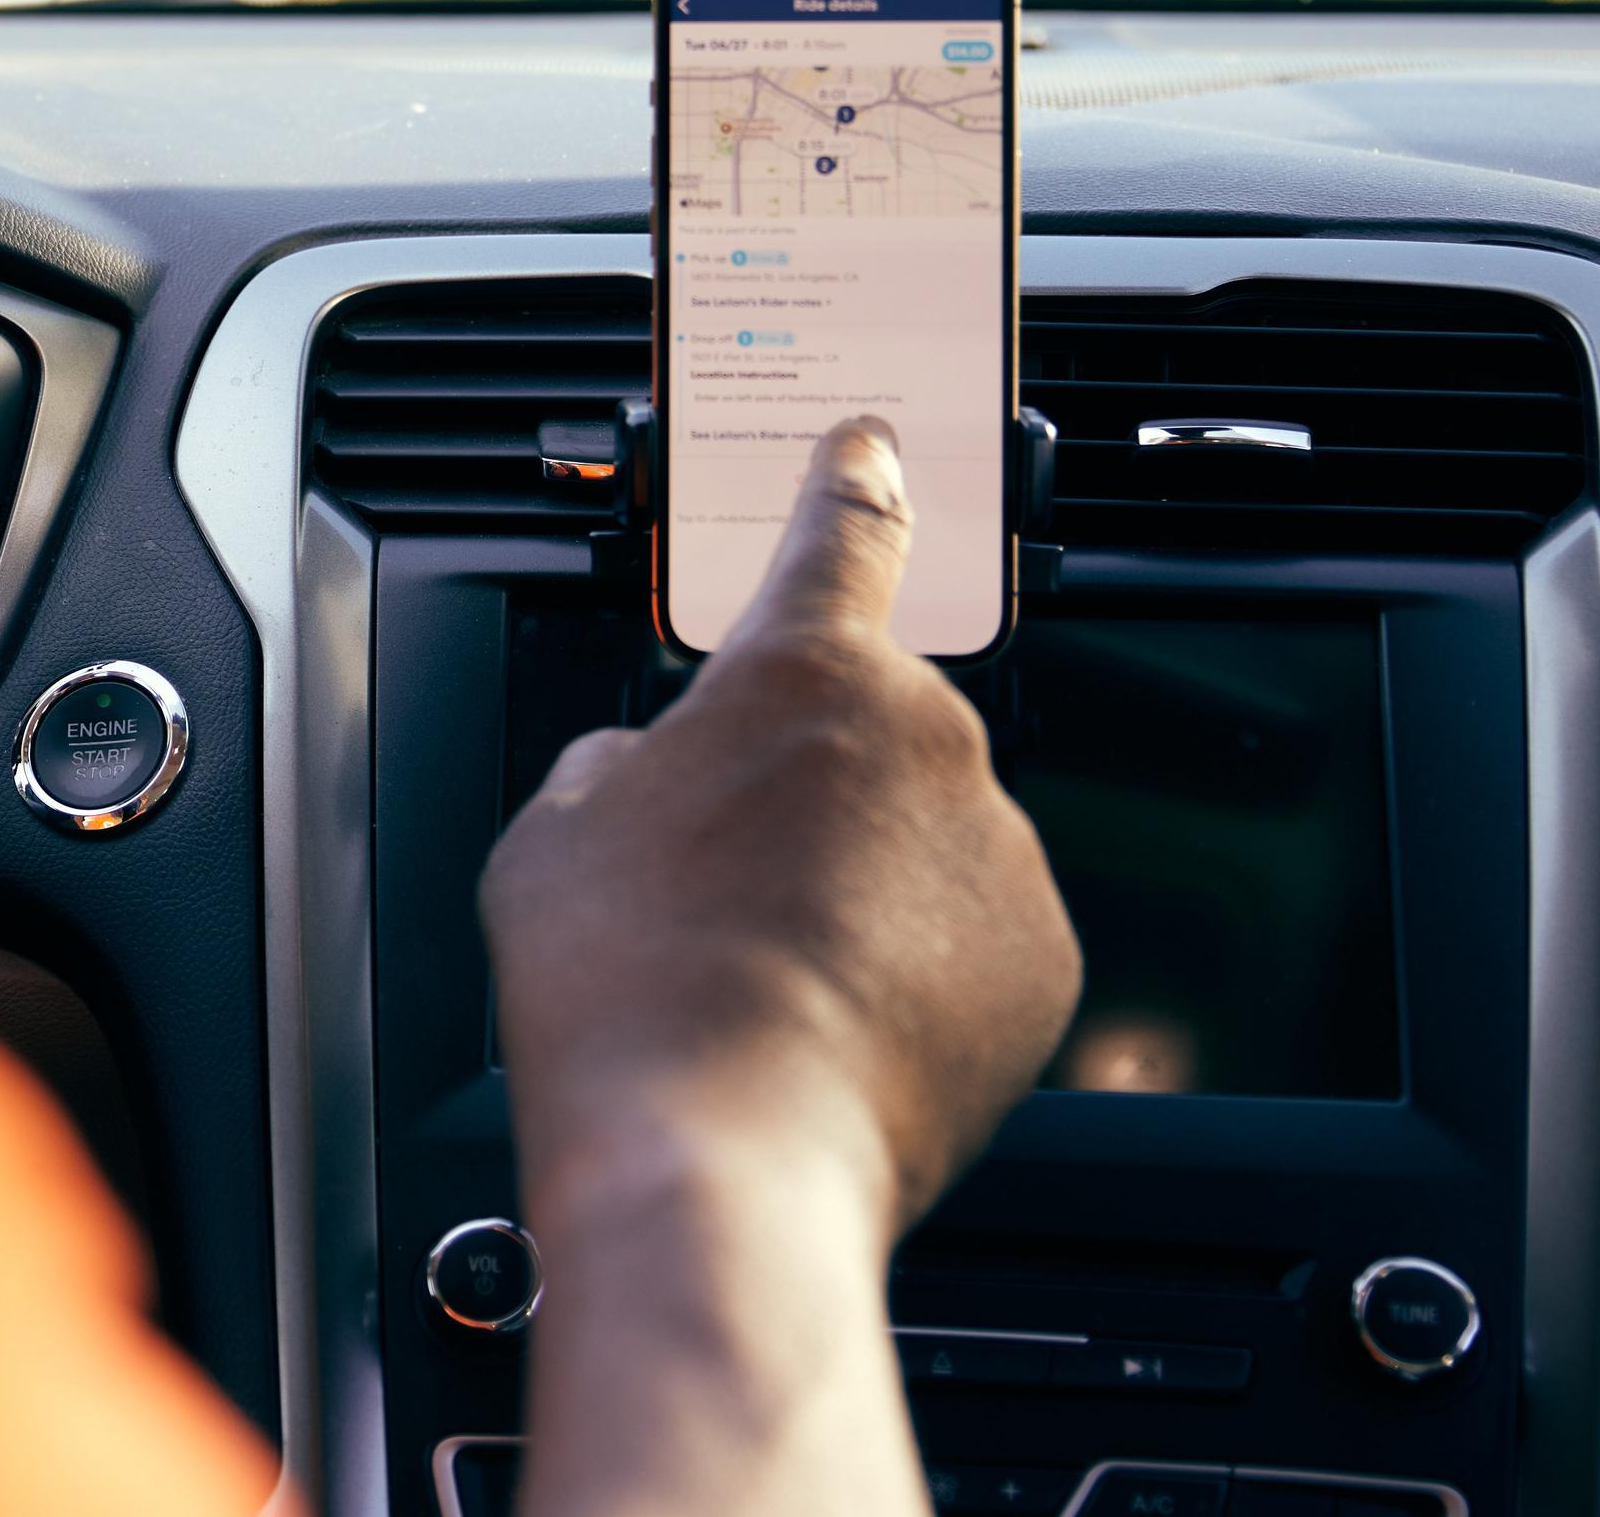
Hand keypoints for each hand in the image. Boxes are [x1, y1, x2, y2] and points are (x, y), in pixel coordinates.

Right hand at [481, 418, 1078, 1242]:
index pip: (840, 534)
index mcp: (800, 672)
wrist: (723, 1152)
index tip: (873, 446)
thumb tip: (653, 777)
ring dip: (864, 883)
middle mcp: (925, 738)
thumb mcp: (555, 830)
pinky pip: (974, 935)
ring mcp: (997, 851)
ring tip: (770, 980)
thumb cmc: (626, 987)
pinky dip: (919, 968)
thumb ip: (622, 762)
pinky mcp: (1045, 962)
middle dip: (809, 787)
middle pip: (867, 729)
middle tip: (721, 883)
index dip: (851, 481)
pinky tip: (834, 1024)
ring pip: (923, 839)